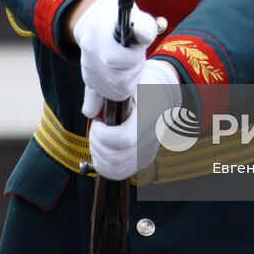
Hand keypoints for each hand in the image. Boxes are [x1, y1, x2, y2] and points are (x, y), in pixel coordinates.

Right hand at [74, 0, 158, 117]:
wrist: (101, 23)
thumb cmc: (125, 22)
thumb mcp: (139, 19)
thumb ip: (145, 26)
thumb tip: (143, 34)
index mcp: (99, 34)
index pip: (116, 59)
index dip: (133, 57)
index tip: (137, 48)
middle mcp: (89, 51)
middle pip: (118, 80)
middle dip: (133, 71)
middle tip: (135, 58)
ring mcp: (87, 67)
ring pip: (113, 91)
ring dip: (128, 82)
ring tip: (128, 66)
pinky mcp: (88, 79)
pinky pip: (90, 98)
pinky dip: (94, 103)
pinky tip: (92, 109)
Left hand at [88, 60, 182, 180]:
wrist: (164, 91)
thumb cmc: (142, 81)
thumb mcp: (126, 80)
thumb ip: (104, 93)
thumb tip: (89, 113)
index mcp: (149, 116)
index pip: (124, 140)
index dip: (103, 135)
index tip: (97, 121)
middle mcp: (150, 139)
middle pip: (116, 158)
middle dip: (96, 144)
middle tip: (95, 128)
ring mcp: (147, 151)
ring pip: (115, 169)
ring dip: (98, 155)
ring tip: (98, 137)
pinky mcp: (143, 159)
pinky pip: (120, 173)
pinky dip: (104, 165)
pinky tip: (101, 148)